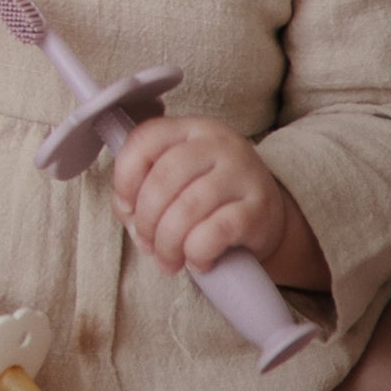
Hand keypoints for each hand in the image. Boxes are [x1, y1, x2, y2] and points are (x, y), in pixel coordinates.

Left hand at [109, 113, 317, 282]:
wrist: (265, 215)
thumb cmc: (207, 197)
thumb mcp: (175, 180)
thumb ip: (141, 189)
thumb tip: (128, 214)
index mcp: (190, 129)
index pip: (145, 140)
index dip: (125, 178)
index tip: (125, 208)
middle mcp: (219, 144)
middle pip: (164, 178)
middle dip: (146, 220)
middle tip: (147, 245)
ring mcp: (242, 173)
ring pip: (188, 208)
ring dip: (168, 242)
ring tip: (168, 261)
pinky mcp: (260, 208)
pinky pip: (216, 231)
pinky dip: (197, 252)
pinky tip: (197, 261)